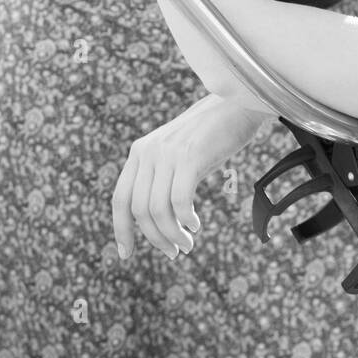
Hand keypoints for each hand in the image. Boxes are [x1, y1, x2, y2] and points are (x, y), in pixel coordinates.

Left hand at [112, 93, 272, 260]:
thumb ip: (161, 176)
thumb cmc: (211, 135)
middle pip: (139, 210)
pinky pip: (179, 200)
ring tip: (187, 245)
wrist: (238, 103)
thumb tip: (155, 219)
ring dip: (172, 235)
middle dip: (155, 238)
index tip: (126, 254)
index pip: (120, 198)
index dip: (120, 229)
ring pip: (158, 210)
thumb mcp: (176, 153)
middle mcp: (147, 152)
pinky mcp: (188, 156)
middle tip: (174, 252)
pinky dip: (186, 219)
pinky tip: (196, 225)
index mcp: (139, 152)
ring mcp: (167, 153)